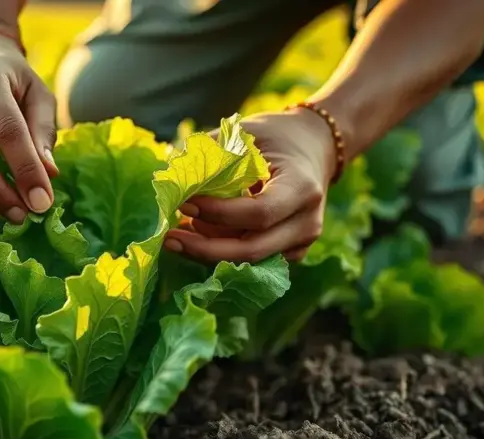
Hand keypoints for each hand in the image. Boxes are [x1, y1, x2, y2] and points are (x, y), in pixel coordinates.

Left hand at [164, 109, 338, 262]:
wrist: (314, 147)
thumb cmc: (275, 136)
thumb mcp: (244, 133)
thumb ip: (210, 155)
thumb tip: (171, 178)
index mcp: (302, 187)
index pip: (258, 213)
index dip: (218, 214)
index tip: (184, 204)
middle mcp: (307, 221)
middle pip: (252, 249)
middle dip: (205, 248)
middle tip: (169, 238)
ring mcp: (302, 241)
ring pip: (250, 260)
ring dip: (209, 251)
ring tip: (178, 234)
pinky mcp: (292, 251)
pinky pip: (253, 260)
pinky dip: (223, 250)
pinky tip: (198, 236)